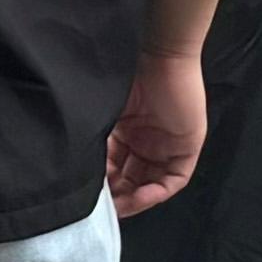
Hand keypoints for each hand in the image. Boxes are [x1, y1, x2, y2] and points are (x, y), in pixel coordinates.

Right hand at [104, 46, 206, 217]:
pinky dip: (157, 191)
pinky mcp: (187, 146)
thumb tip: (74, 164)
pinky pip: (174, 179)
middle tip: (103, 208)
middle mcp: (148, 142)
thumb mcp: (106, 112)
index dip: (104, 185)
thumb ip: (96, 138)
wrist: (158, 53)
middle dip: (118, 196)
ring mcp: (168, 145)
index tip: (88, 197)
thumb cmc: (129, 74)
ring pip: (151, 183)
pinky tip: (140, 196)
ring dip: (135, 198)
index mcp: (127, 132)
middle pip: (133, 179)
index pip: (115, 168)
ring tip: (119, 206)